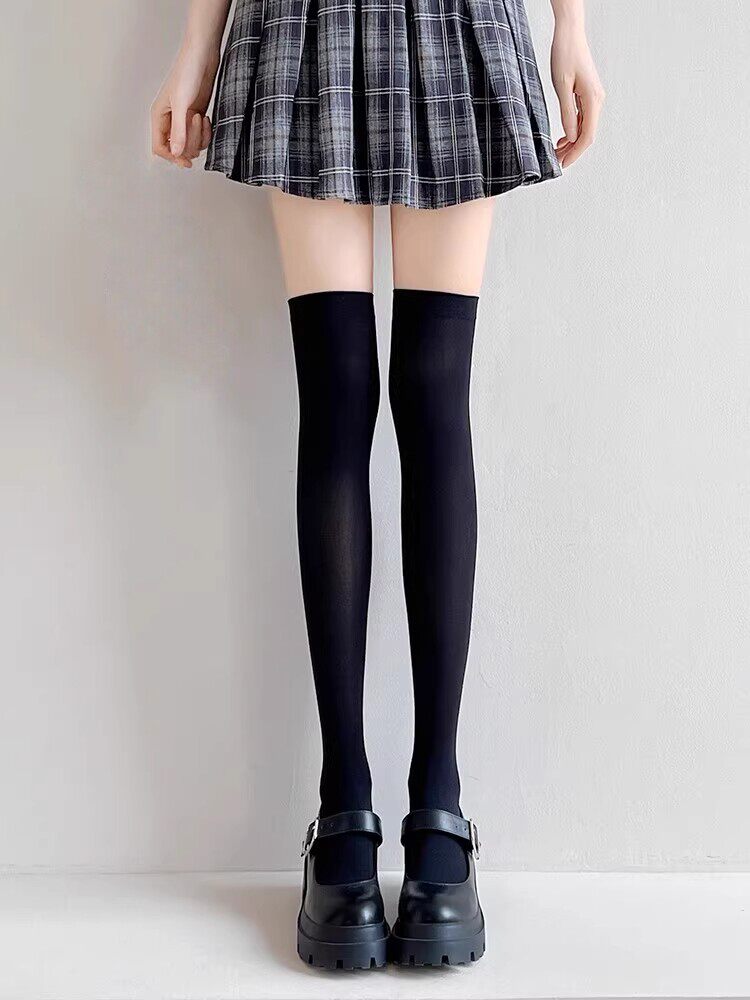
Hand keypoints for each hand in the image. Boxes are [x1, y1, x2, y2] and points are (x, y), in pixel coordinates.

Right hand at [151, 41, 218, 167]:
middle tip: (195, 122)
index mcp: (159, 116)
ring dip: (199, 136)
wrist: (203, 57)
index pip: (159, 147)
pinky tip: (206, 117)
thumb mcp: (182, 103)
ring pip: (190, 145)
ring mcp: (184, 121)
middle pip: (177, 149)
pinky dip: (206, 132)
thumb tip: (176, 153)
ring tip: (200, 116)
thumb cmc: (187, 72)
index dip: (172, 158)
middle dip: (189, 141)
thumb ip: (179, 130)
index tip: (186, 162)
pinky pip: (201, 137)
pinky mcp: (196, 118)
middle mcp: (170, 121)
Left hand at [551, 18, 604, 167]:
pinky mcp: (588, 94)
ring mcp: (594, 97)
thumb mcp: (562, 86)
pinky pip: (582, 118)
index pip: (587, 136)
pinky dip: (572, 130)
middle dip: (572, 151)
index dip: (575, 153)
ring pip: (585, 127)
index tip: (563, 164)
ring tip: (556, 153)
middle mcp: (597, 100)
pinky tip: (562, 138)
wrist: (570, 34)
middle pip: (587, 134)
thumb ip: (567, 113)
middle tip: (555, 162)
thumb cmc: (565, 55)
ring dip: (571, 142)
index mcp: (593, 99)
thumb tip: (571, 136)